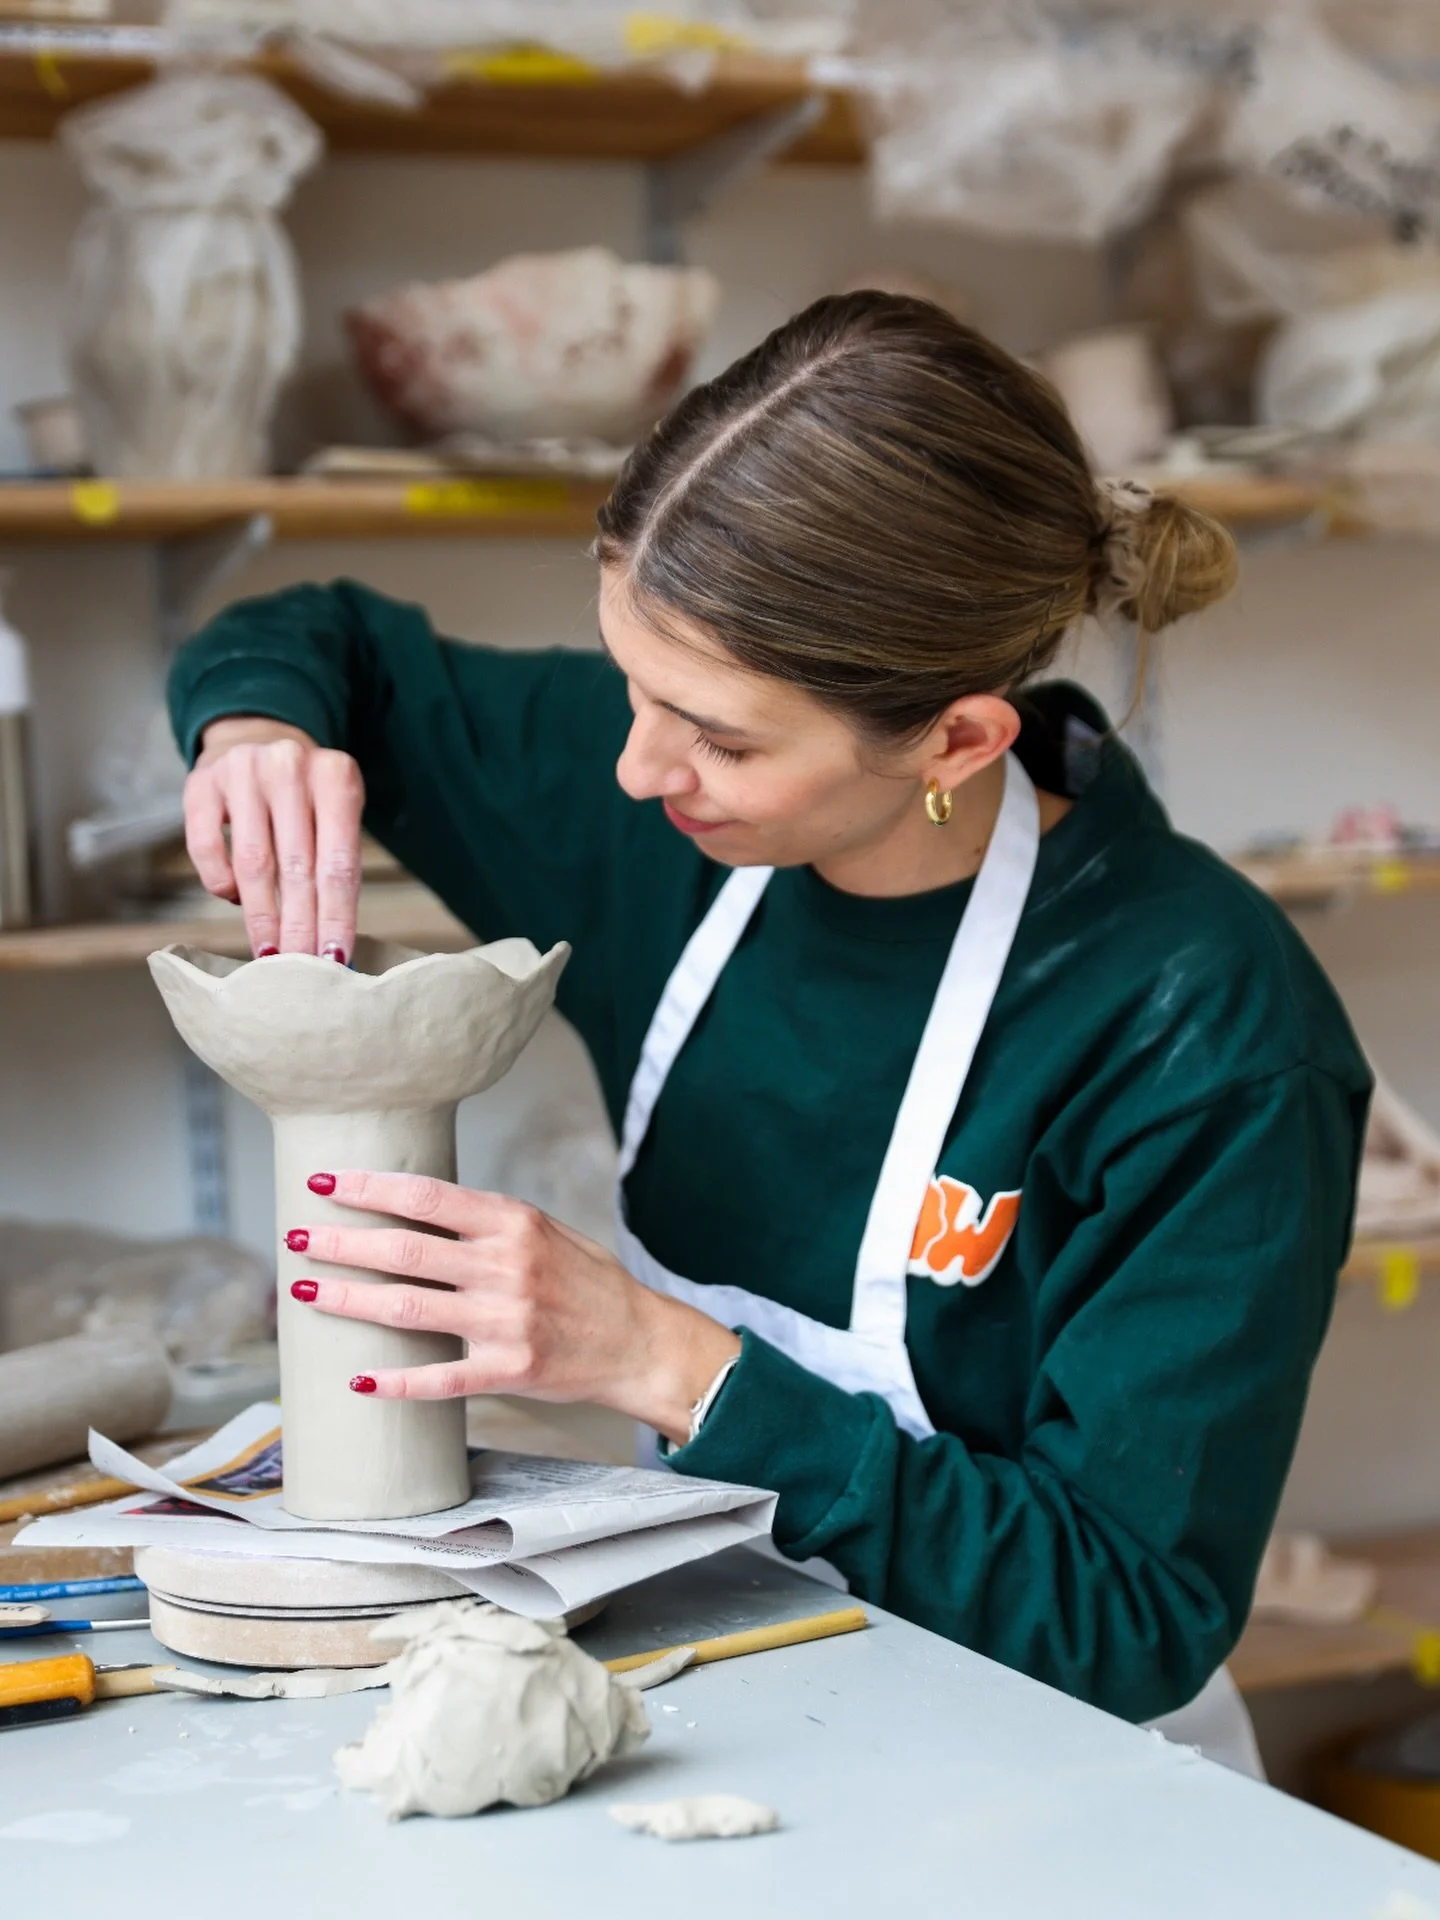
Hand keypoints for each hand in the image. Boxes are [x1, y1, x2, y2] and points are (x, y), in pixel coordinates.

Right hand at [185, 718, 364, 959]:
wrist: (256, 739)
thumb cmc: (305, 796)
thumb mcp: (334, 814)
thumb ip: (334, 865)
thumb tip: (330, 944)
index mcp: (337, 776)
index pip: (340, 863)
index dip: (336, 916)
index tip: (334, 958)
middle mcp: (290, 766)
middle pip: (298, 867)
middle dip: (300, 926)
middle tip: (300, 969)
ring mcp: (243, 770)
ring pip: (254, 863)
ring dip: (262, 916)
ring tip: (270, 952)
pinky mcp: (202, 782)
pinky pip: (207, 847)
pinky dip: (221, 883)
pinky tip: (233, 899)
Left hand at [286, 1171, 742, 1445]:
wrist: (639, 1342)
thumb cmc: (586, 1282)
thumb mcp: (544, 1231)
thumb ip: (485, 1222)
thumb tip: (412, 1207)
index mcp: (513, 1223)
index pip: (424, 1197)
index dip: (367, 1188)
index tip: (324, 1182)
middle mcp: (506, 1267)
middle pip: (403, 1250)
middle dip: (340, 1241)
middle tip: (296, 1236)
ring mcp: (505, 1322)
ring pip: (407, 1309)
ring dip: (349, 1299)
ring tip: (306, 1291)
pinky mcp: (508, 1371)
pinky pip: (439, 1379)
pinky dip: (395, 1381)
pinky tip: (358, 1379)